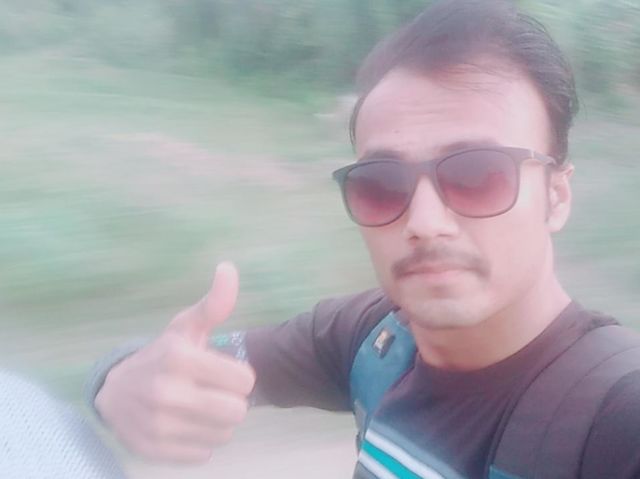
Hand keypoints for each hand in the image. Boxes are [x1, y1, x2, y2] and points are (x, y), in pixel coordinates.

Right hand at [95, 262, 255, 462]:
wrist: (114, 391)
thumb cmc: (162, 355)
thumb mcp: (186, 327)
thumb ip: (214, 303)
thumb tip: (229, 268)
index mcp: (179, 357)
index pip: (244, 380)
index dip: (239, 377)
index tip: (224, 372)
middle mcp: (166, 393)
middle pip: (237, 411)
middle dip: (232, 402)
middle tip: (215, 392)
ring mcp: (158, 426)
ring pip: (224, 434)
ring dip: (218, 422)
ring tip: (199, 407)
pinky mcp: (154, 451)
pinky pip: (205, 454)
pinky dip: (201, 441)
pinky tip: (186, 425)